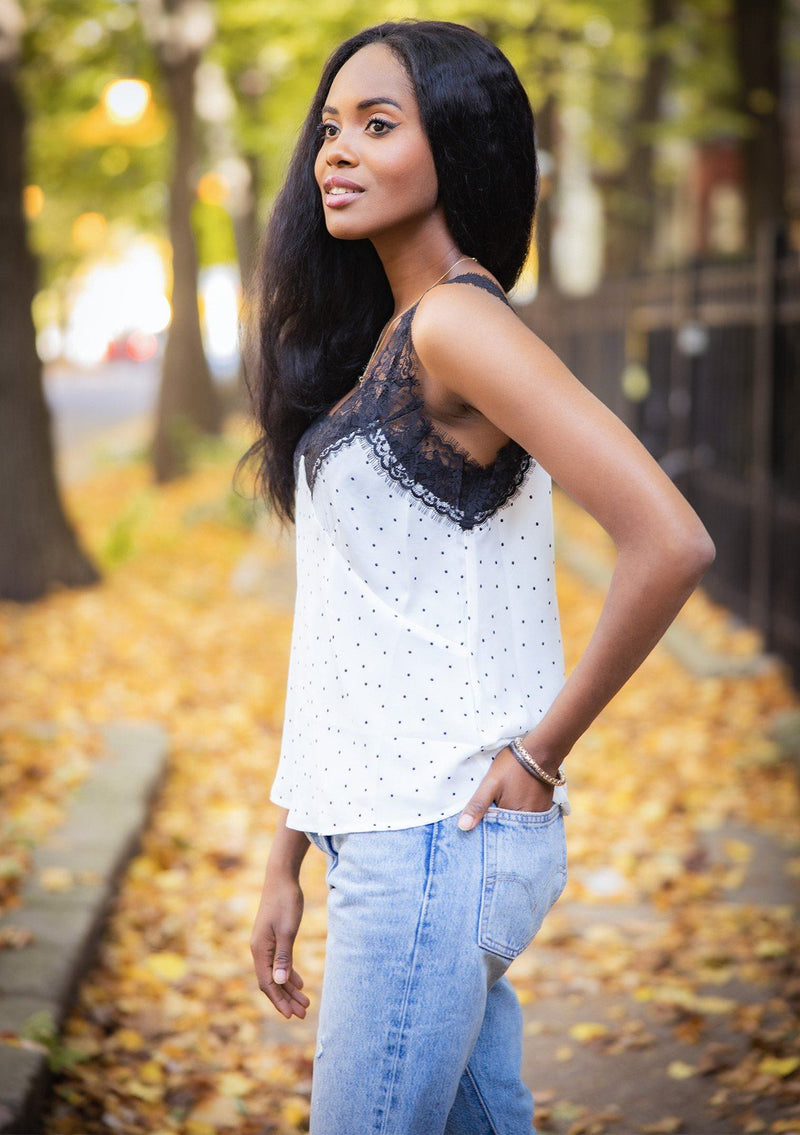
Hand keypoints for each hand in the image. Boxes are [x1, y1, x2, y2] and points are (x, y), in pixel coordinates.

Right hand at [250, 872, 310, 1019]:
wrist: (282, 877)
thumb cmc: (285, 902)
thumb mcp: (287, 930)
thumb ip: (283, 957)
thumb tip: (278, 983)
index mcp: (260, 950)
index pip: (267, 983)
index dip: (278, 1000)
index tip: (290, 1016)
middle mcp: (260, 950)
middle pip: (271, 982)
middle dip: (286, 999)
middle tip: (302, 1014)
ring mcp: (266, 944)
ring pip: (277, 973)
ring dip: (290, 989)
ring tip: (305, 1003)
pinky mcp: (274, 938)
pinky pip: (280, 962)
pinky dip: (289, 974)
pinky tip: (300, 983)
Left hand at [457, 746, 554, 830]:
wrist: (540, 751)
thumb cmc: (513, 766)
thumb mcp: (490, 783)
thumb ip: (478, 805)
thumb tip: (463, 827)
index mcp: (512, 819)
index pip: (494, 832)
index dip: (485, 826)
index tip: (478, 819)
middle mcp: (528, 822)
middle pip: (508, 828)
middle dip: (498, 821)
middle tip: (494, 802)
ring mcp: (538, 815)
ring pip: (518, 822)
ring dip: (510, 817)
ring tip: (506, 800)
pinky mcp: (545, 808)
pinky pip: (529, 816)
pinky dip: (521, 811)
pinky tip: (516, 799)